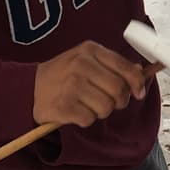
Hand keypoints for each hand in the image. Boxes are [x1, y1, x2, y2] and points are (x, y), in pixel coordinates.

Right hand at [32, 41, 151, 126]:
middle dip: (119, 101)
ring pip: (106, 107)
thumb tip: (141, 72)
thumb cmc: (63, 75)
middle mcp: (81, 65)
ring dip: (101, 112)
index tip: (138, 93)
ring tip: (88, 105)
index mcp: (89, 50)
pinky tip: (76, 111)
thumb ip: (113, 65)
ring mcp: (71, 85)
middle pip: (118, 90)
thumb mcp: (86, 60)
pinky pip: (89, 119)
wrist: (28, 88)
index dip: (137, 83)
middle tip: (109, 102)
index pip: (125, 67)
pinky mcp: (63, 105)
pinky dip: (86, 119)